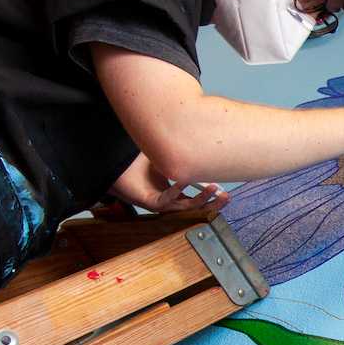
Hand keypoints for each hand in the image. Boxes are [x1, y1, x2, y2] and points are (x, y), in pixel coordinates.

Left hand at [108, 152, 228, 212]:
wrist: (117, 166)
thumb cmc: (138, 163)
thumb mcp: (166, 156)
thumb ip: (181, 152)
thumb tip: (199, 138)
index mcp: (175, 191)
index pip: (198, 196)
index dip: (211, 194)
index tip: (225, 189)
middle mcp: (170, 199)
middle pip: (197, 205)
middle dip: (213, 202)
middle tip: (226, 197)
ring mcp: (161, 203)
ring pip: (185, 206)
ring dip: (200, 199)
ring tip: (213, 190)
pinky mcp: (151, 203)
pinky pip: (167, 199)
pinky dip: (175, 191)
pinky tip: (182, 182)